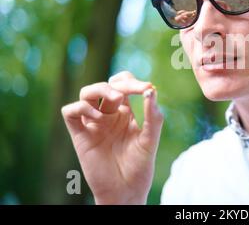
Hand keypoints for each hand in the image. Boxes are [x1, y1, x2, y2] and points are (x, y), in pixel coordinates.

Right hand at [61, 71, 163, 203]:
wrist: (126, 191)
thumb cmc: (139, 167)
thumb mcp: (150, 140)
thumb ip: (153, 117)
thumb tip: (152, 91)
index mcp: (125, 112)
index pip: (124, 85)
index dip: (133, 82)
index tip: (147, 88)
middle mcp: (108, 115)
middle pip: (106, 85)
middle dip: (119, 84)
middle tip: (130, 92)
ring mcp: (93, 124)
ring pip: (86, 93)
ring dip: (99, 89)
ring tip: (114, 99)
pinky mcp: (80, 135)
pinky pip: (70, 112)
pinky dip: (80, 107)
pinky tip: (97, 116)